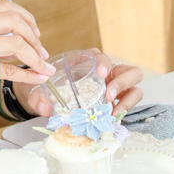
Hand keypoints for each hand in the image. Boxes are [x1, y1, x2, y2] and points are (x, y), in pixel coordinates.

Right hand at [0, 0, 54, 118]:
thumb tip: (21, 36)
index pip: (4, 6)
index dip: (26, 18)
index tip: (36, 33)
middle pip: (13, 20)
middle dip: (34, 37)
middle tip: (42, 52)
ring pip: (16, 43)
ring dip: (36, 57)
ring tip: (43, 67)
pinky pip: (9, 69)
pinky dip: (28, 74)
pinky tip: (37, 78)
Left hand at [26, 48, 143, 116]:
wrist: (48, 98)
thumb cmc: (46, 88)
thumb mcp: (38, 91)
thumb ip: (38, 99)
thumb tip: (44, 108)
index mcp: (87, 60)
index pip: (101, 56)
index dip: (104, 63)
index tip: (101, 75)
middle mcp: (106, 71)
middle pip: (128, 70)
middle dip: (122, 82)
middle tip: (108, 96)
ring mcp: (114, 85)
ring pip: (135, 87)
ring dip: (128, 99)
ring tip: (113, 112)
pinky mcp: (117, 99)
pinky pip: (130, 100)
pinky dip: (125, 108)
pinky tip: (112, 118)